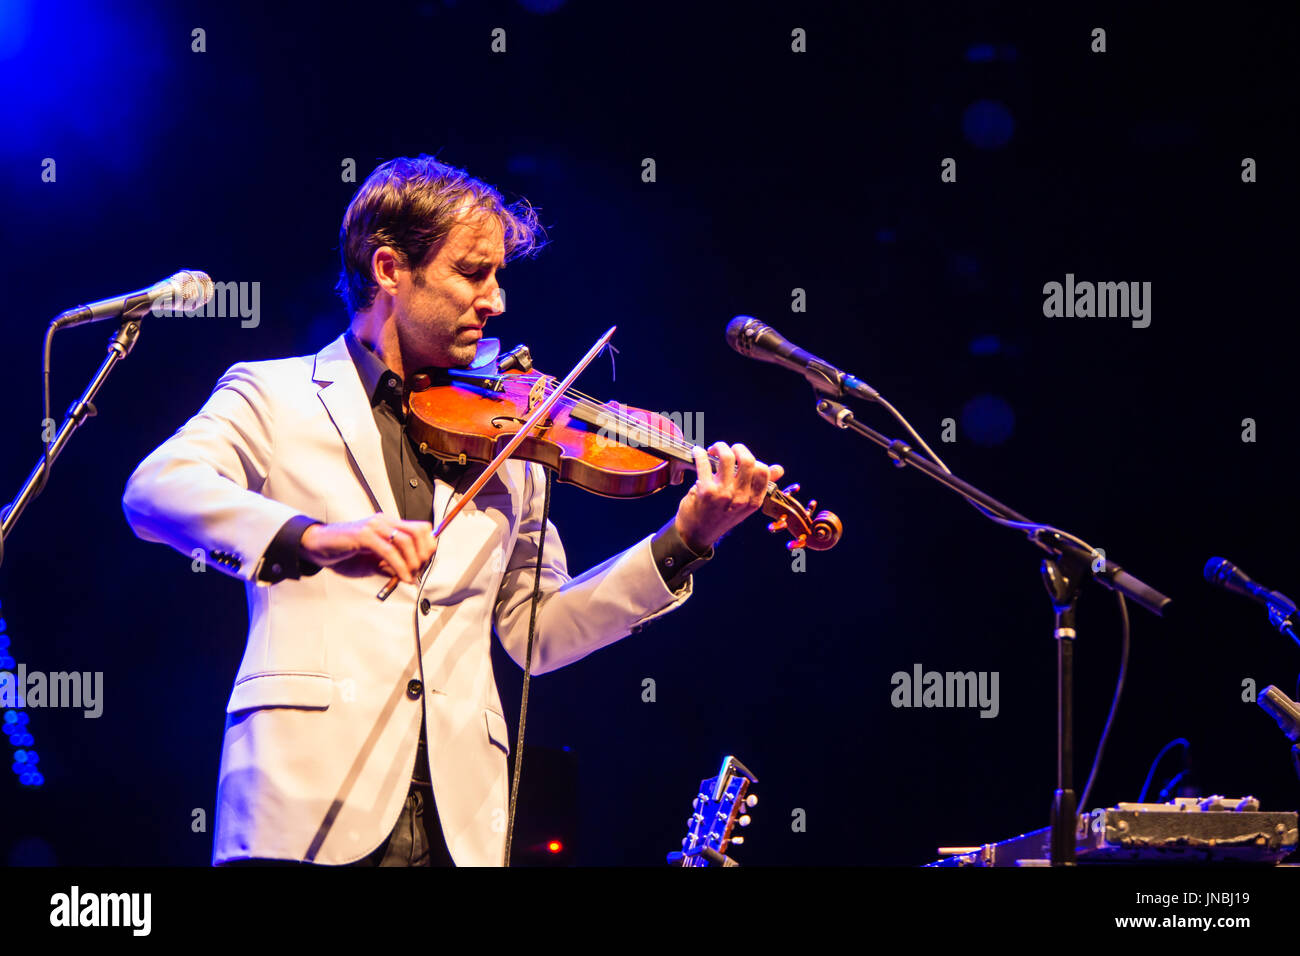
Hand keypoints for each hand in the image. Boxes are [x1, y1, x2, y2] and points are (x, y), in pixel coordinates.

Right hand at [299, 514, 436, 583]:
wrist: (317, 548)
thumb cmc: (344, 554)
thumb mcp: (372, 563)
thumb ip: (390, 566)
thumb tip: (409, 575)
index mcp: (389, 524)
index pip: (421, 529)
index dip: (428, 547)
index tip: (423, 566)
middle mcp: (384, 521)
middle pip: (419, 533)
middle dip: (423, 556)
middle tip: (417, 573)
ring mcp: (374, 526)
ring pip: (406, 541)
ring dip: (412, 562)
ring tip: (408, 577)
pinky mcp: (363, 535)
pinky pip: (389, 551)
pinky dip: (399, 566)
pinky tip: (401, 577)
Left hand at [673, 442, 784, 552]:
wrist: (695, 535)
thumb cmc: (719, 516)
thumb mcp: (743, 505)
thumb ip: (759, 486)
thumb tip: (779, 469)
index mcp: (754, 501)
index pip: (763, 471)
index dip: (752, 459)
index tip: (741, 459)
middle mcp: (741, 498)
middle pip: (748, 460)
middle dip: (738, 448)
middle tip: (728, 449)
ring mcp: (724, 495)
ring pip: (727, 457)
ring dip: (719, 447)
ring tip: (713, 449)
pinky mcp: (706, 492)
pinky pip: (704, 463)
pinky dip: (699, 453)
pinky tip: (697, 453)